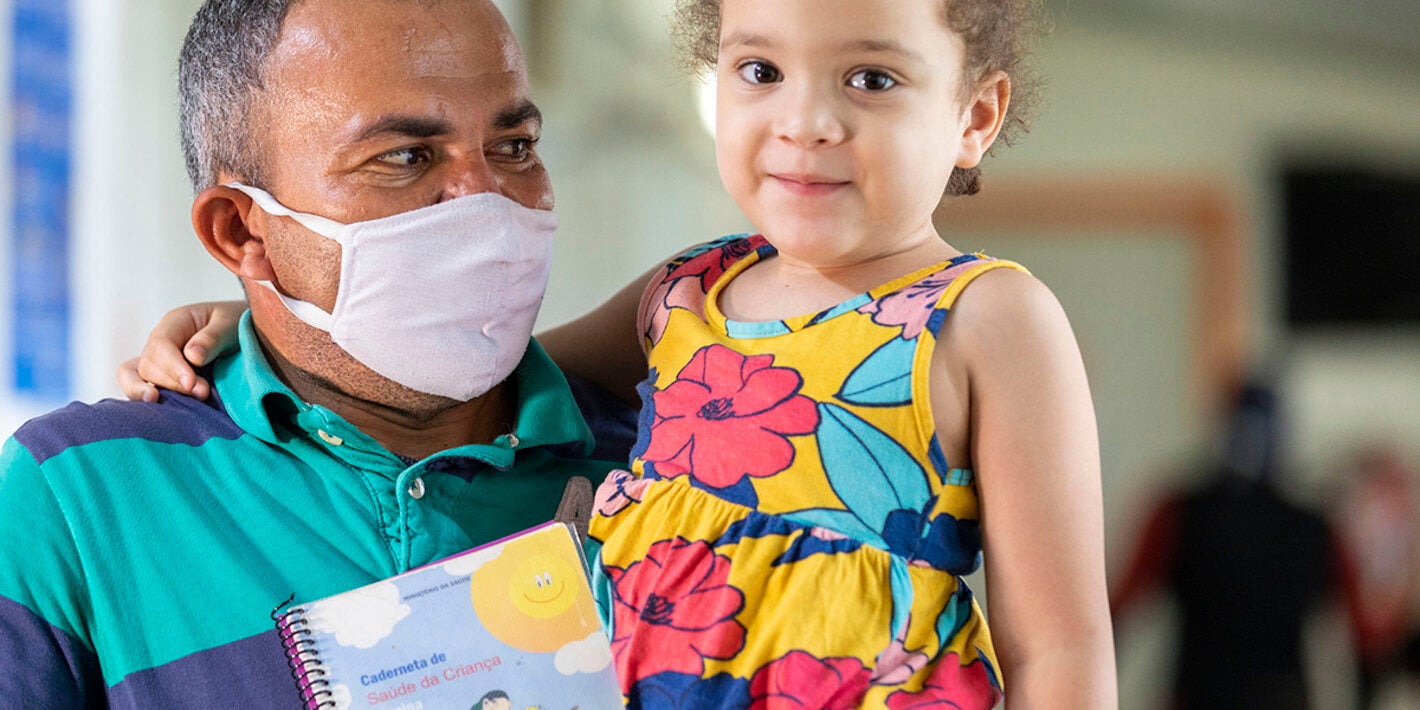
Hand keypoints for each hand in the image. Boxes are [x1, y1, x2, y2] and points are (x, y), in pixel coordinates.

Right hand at [115, 301, 245, 401]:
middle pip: (148, 364)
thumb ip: (213, 338)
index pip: (161, 345)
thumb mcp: (231, 324)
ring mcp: (158, 361)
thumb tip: (191, 356)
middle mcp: (160, 342)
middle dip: (171, 383)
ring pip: (135, 377)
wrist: (248, 335)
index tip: (191, 383)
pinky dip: (143, 397)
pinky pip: (139, 386)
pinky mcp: (162, 379)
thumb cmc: (238, 324)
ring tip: (163, 405)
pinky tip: (159, 410)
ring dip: (151, 393)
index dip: (173, 366)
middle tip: (202, 393)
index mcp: (176, 323)